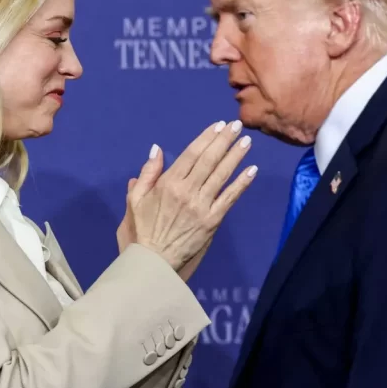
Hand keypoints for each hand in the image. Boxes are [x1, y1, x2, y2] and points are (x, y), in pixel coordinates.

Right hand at [121, 120, 255, 272]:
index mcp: (168, 184)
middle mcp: (187, 191)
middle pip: (209, 160)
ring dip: (235, 157)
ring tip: (246, 142)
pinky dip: (241, 184)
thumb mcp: (134, 200)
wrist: (152, 262)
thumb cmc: (142, 231)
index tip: (218, 126)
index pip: (191, 154)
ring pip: (221, 176)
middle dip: (224, 141)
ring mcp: (202, 206)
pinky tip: (252, 170)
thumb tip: (157, 149)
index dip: (206, 138)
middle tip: (237, 125)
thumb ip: (147, 174)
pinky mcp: (212, 221)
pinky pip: (229, 198)